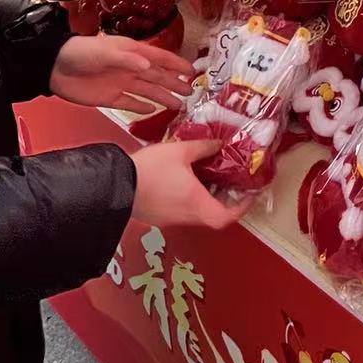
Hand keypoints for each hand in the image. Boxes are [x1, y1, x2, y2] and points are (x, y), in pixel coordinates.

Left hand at [51, 34, 192, 110]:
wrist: (54, 67)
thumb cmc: (81, 52)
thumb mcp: (105, 52)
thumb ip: (128, 59)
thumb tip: (150, 66)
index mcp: (132, 53)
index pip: (160, 59)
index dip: (177, 64)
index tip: (193, 71)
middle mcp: (130, 69)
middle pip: (157, 77)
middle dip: (175, 83)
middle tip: (191, 92)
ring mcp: (121, 84)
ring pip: (148, 91)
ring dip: (163, 97)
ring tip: (179, 105)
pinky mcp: (109, 98)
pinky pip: (130, 103)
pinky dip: (141, 107)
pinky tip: (152, 111)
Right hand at [129, 140, 245, 228]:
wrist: (114, 184)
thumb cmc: (148, 170)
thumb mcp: (180, 150)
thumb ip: (203, 147)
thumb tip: (218, 144)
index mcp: (195, 203)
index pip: (226, 217)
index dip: (241, 207)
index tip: (248, 194)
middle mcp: (185, 215)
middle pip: (213, 216)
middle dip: (225, 200)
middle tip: (230, 183)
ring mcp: (170, 219)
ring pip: (196, 213)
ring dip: (206, 198)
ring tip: (209, 177)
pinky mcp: (157, 216)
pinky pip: (180, 211)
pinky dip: (189, 199)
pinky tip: (185, 181)